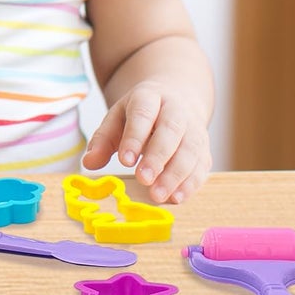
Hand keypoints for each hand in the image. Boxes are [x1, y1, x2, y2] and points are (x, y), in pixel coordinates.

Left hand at [82, 82, 211, 202]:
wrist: (176, 99)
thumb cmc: (140, 114)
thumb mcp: (118, 117)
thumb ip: (103, 139)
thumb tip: (89, 163)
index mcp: (149, 97)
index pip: (143, 114)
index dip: (134, 137)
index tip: (124, 161)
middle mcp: (176, 110)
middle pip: (171, 131)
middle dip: (158, 157)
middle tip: (143, 180)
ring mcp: (195, 129)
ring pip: (190, 150)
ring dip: (175, 175)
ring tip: (157, 195)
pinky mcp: (205, 148)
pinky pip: (202, 166)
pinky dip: (191, 183)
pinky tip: (177, 197)